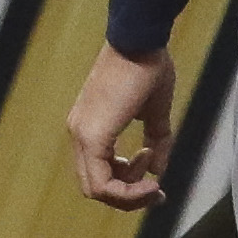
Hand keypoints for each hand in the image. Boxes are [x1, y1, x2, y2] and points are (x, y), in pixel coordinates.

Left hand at [67, 44, 177, 208]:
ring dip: (129, 194)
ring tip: (153, 177)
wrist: (140, 41)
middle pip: (95, 188)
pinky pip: (102, 182)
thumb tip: (158, 171)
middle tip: (156, 190)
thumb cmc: (148, 68)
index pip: (99, 173)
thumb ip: (156, 142)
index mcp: (89, 128)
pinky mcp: (92, 135)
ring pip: (96, 190)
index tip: (155, 180)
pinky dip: (127, 190)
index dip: (128, 186)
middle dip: (129, 196)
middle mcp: (79, 133)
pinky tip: (150, 180)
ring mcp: (82, 134)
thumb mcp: (155, 113)